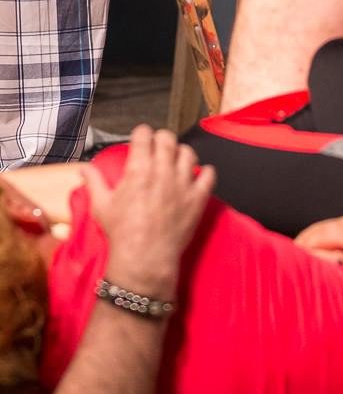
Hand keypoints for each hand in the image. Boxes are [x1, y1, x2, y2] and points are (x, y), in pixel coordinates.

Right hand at [84, 126, 215, 301]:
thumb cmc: (121, 232)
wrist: (144, 259)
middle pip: (167, 139)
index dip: (141, 134)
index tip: (141, 139)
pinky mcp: (197, 198)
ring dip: (181, 153)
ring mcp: (183, 183)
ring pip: (188, 152)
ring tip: (176, 161)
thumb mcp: (101, 206)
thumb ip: (94, 182)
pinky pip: (209, 175)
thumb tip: (83, 168)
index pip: (144, 134)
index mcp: (138, 168)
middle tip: (158, 148)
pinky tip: (198, 176)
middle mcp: (162, 170)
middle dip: (161, 139)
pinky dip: (205, 172)